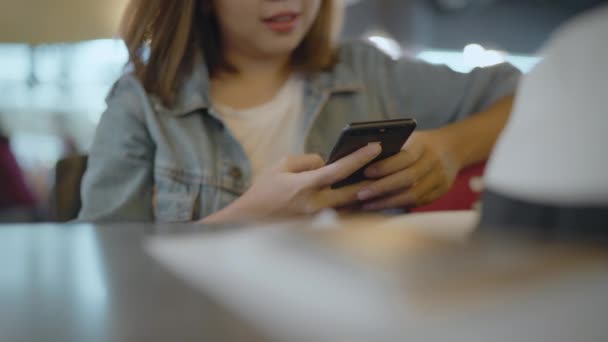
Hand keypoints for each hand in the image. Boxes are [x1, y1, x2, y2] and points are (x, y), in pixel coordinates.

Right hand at [202, 143, 381, 222]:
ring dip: (364, 194)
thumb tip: (328, 163)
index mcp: (304, 186)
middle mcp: (314, 206)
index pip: (339, 170)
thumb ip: (308, 161)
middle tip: (385, 165)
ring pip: (351, 208)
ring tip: (378, 179)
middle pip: (353, 193)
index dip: (359, 157)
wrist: (248, 221)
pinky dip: (352, 206)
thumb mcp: (281, 165)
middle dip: (371, 178)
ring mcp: (317, 221)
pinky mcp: (317, 230)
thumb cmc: (264, 190)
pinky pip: (342, 217)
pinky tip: (362, 196)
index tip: (375, 146)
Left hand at [356, 130, 460, 209]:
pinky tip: (381, 206)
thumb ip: (390, 148)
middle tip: (361, 194)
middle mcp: (434, 162)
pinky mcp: (440, 192)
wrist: (452, 148)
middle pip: (408, 178)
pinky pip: (418, 202)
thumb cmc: (419, 144)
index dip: (385, 166)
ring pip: (413, 195)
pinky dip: (398, 205)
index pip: (404, 157)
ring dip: (387, 202)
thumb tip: (359, 158)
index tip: (365, 172)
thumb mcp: (408, 138)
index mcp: (423, 145)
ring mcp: (440, 178)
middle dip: (382, 188)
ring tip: (366, 204)